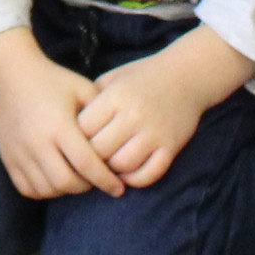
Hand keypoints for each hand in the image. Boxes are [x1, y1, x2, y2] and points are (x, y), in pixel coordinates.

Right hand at [0, 29, 118, 198]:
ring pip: (47, 189)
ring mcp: (19, 152)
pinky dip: (44, 190)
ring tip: (77, 179)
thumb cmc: (53, 81)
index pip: (87, 164)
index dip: (106, 181)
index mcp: (59, 125)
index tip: (120, 189)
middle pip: (67, 182)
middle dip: (87, 187)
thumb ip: (104, 113)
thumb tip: (125, 140)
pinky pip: (28, 188)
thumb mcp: (82, 89)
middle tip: (96, 180)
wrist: (10, 74)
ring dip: (66, 190)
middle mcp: (37, 142)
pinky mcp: (7, 157)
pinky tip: (55, 179)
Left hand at [74, 29, 254, 188]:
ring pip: (122, 165)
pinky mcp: (171, 148)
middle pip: (100, 150)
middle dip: (90, 157)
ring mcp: (154, 134)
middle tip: (87, 159)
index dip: (74, 137)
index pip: (83, 128)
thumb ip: (91, 100)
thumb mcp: (113, 79)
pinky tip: (127, 172)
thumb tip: (68, 127)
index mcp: (116, 96)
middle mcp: (134, 116)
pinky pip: (149, 175)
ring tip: (107, 165)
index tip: (72, 140)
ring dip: (111, 170)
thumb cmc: (142, 77)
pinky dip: (134, 179)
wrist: (186, 75)